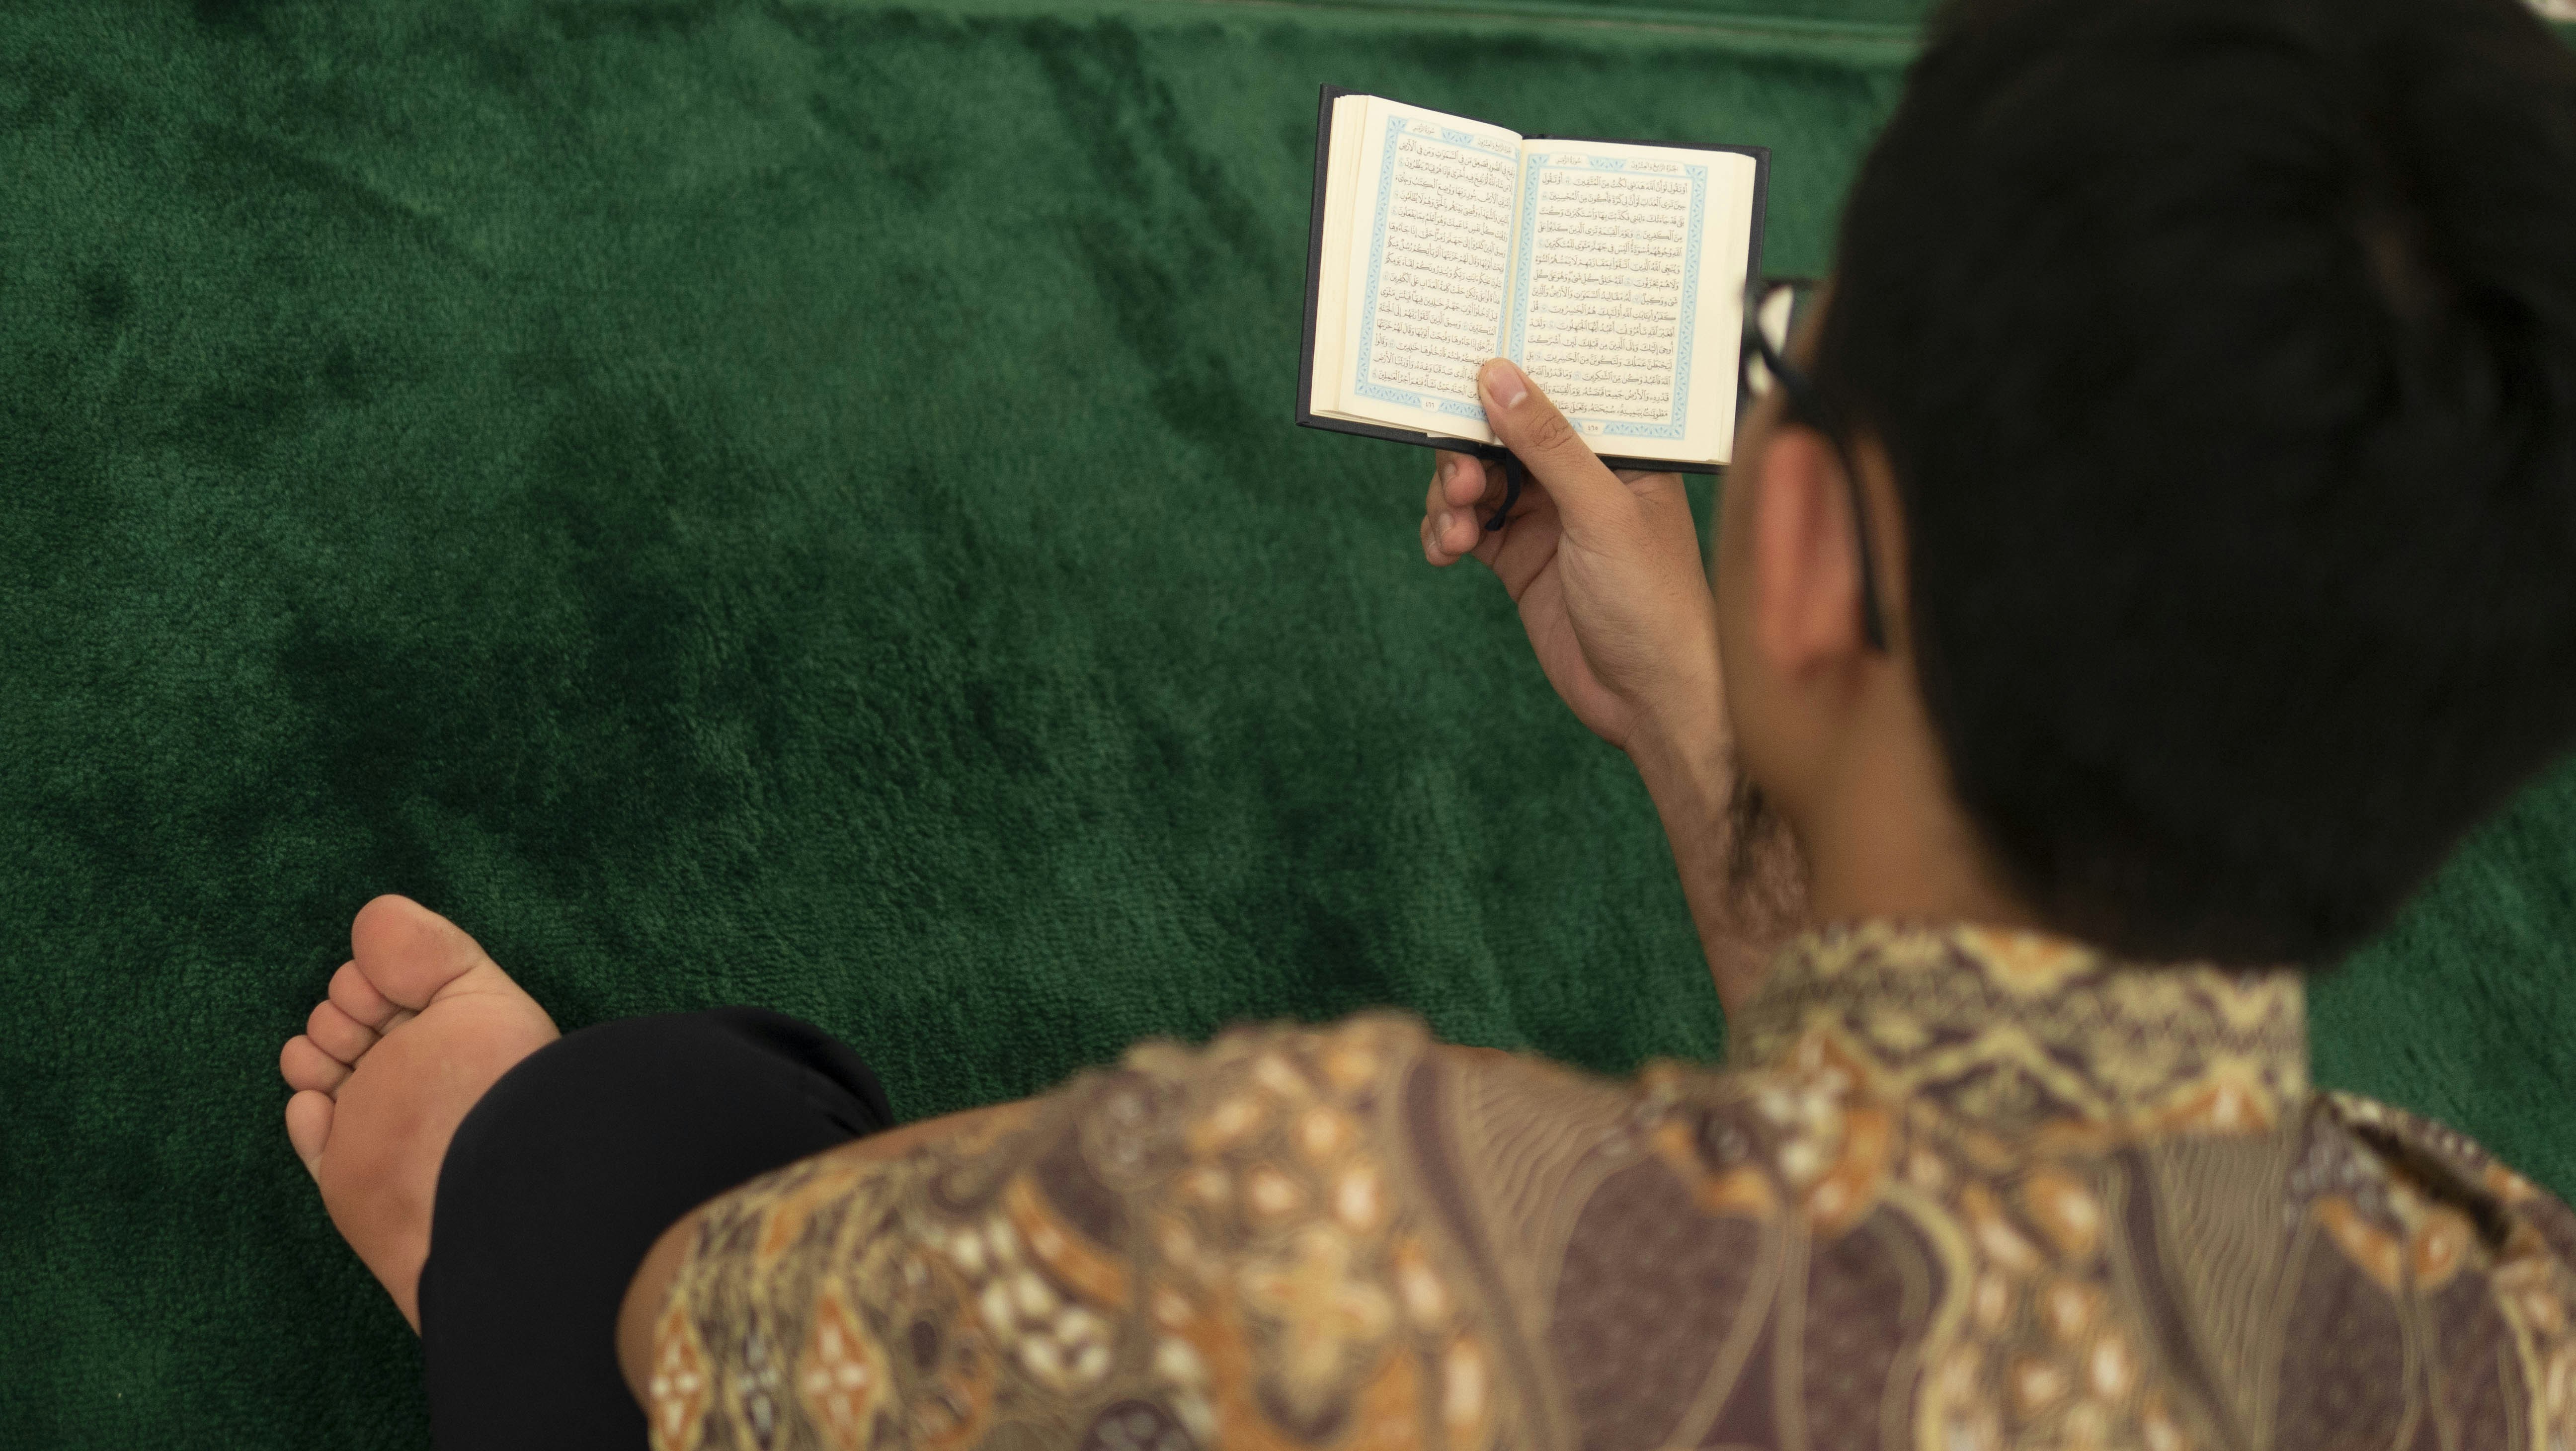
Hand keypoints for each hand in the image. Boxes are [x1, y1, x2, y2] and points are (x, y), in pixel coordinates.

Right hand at [1419, 359, 1721, 759]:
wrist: (1648, 699)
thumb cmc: (1652, 601)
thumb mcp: (1600, 510)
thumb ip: (1547, 442)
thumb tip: (1498, 376)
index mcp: (1620, 451)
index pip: (1558, 394)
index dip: (1510, 381)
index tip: (1462, 374)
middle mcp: (1581, 477)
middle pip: (1504, 436)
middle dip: (1469, 452)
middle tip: (1461, 484)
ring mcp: (1548, 519)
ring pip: (1479, 481)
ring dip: (1452, 498)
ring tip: (1454, 530)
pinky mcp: (1520, 560)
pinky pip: (1468, 528)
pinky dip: (1446, 533)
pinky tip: (1443, 551)